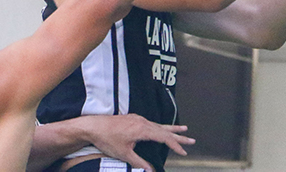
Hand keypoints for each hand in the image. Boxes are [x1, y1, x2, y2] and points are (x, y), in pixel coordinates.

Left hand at [79, 114, 194, 171]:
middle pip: (165, 130)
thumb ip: (139, 162)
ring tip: (183, 129)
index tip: (184, 152)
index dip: (175, 146)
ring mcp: (138, 119)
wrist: (93, 126)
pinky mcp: (133, 119)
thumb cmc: (107, 139)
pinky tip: (161, 129)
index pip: (164, 137)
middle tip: (192, 140)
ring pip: (159, 125)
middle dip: (179, 136)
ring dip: (171, 129)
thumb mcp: (124, 154)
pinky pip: (152, 123)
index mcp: (143, 129)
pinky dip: (160, 127)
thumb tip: (151, 170)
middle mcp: (143, 122)